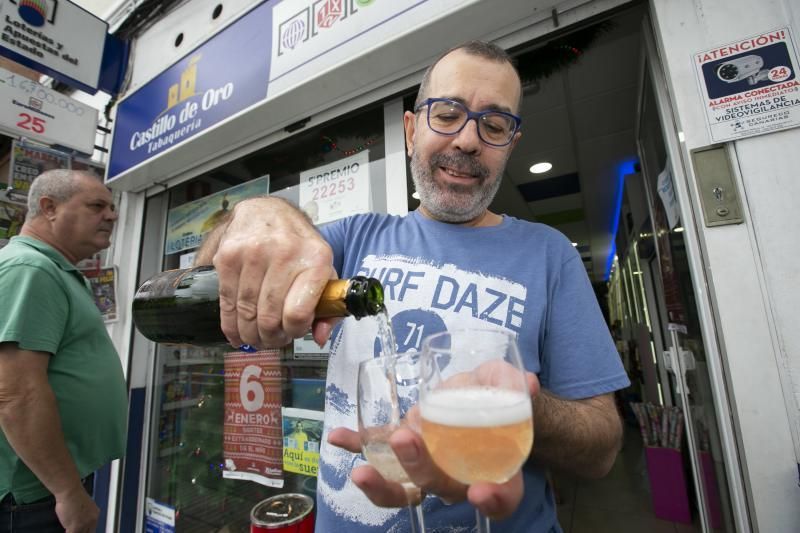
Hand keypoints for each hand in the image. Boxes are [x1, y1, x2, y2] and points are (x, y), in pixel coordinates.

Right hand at [54, 483, 98, 532]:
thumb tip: (78, 519)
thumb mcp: (83, 506)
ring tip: (69, 530)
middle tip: (75, 531)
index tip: (80, 530)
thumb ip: (83, 515)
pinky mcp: (75, 527)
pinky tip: (65, 531)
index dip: (85, 531)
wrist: (70, 491)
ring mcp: (84, 525)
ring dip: (74, 532)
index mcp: (95, 514)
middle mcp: (92, 520)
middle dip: (81, 532)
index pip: (92, 528)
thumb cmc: (73, 495)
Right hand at [211, 197, 337, 347]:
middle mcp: (284, 253)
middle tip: (270, 340)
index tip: (292, 332)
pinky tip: (236, 331)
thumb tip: (320, 337)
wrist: (267, 212)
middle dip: (269, 338)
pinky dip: (230, 324)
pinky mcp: (228, 256)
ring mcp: (253, 253)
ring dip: (249, 334)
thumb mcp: (324, 269)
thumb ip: (329, 306)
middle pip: (269, 317)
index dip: (293, 331)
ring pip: (246, 312)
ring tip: (254, 337)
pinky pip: (227, 301)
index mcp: (315, 259)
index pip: (298, 313)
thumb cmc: (298, 245)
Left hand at [328, 371, 539, 518]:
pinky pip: (380, 453)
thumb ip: (516, 386)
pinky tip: (337, 438)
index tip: (482, 492)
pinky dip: (358, 446)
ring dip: (383, 482)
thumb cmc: (501, 396)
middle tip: (408, 441)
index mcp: (497, 470)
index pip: (501, 498)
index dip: (493, 501)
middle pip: (440, 486)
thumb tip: (524, 384)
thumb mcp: (513, 386)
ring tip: (363, 471)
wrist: (482, 395)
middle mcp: (459, 476)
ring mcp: (427, 465)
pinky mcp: (404, 448)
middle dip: (421, 469)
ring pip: (405, 487)